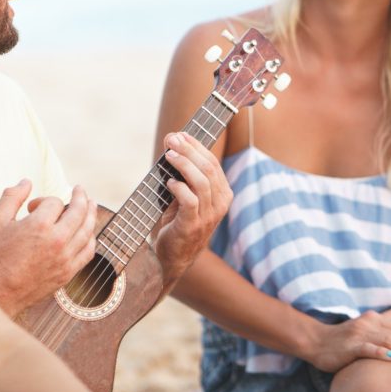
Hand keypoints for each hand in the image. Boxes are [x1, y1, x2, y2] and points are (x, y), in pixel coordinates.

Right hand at [0, 180, 96, 316]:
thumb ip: (11, 197)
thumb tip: (26, 182)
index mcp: (39, 226)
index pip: (54, 202)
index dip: (43, 200)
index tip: (32, 207)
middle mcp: (57, 241)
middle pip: (79, 211)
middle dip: (80, 197)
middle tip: (80, 190)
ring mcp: (65, 258)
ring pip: (88, 230)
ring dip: (91, 214)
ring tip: (91, 205)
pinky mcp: (68, 272)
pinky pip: (88, 252)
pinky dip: (90, 238)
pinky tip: (88, 232)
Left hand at [153, 132, 231, 286]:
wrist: (170, 257)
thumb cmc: (176, 221)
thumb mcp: (184, 194)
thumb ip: (182, 172)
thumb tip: (173, 143)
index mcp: (222, 194)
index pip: (213, 163)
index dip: (196, 146)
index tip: (180, 134)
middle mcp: (220, 204)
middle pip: (209, 169)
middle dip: (190, 150)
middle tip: (172, 140)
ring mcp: (209, 216)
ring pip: (202, 182)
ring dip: (184, 165)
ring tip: (169, 155)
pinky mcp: (193, 226)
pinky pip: (190, 200)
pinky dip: (179, 187)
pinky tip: (168, 182)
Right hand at [303, 310, 390, 372]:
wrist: (315, 341)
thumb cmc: (341, 342)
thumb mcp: (364, 335)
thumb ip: (382, 336)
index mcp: (375, 320)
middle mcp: (370, 323)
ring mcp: (360, 333)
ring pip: (390, 341)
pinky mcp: (350, 345)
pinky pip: (369, 348)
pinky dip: (382, 353)